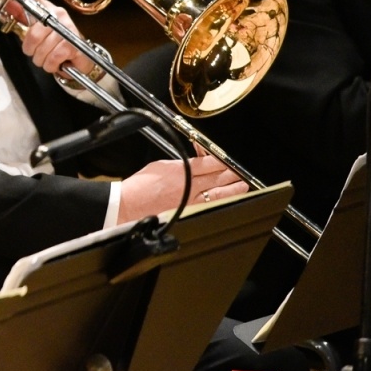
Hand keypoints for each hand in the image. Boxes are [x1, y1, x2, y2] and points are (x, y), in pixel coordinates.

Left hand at [11, 0, 96, 80]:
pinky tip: (55, 63)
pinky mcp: (74, 44)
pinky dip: (51, 65)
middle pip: (34, 34)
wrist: (80, 58)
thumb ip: (26, 22)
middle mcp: (59, 16)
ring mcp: (68, 29)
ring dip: (41, 60)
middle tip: (36, 54)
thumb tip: (12, 6)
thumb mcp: (39, 32)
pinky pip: (54, 57)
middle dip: (31, 50)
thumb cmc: (56, 44)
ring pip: (43, 48)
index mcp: (48, 11)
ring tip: (47, 60)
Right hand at [117, 154, 246, 223]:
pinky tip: (227, 198)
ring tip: (242, 185)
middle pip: (217, 178)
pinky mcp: (188, 211)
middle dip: (230, 174)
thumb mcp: (160, 165)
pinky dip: (221, 200)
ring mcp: (190, 200)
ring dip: (232, 188)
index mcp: (181, 171)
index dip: (219, 161)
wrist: (129, 204)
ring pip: (218, 193)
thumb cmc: (140, 185)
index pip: (208, 164)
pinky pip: (210, 204)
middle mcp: (189, 186)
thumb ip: (180, 164)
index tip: (224, 160)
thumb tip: (192, 163)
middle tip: (238, 172)